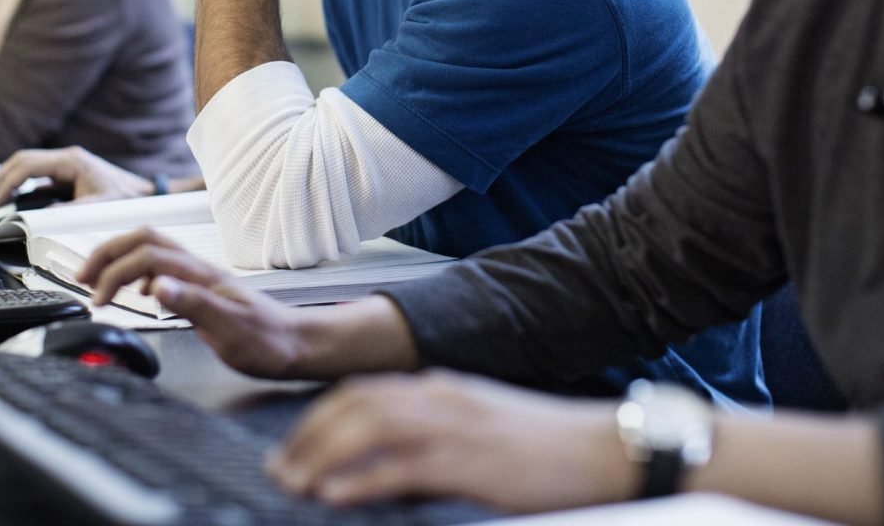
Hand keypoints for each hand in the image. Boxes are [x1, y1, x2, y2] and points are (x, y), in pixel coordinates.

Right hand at [0, 146, 153, 204]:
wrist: (146, 195)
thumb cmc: (126, 199)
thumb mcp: (98, 208)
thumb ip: (69, 212)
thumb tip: (39, 217)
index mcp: (71, 161)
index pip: (27, 165)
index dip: (6, 183)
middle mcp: (66, 158)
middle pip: (21, 161)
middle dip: (1, 181)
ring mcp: (66, 164)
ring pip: (27, 165)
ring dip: (9, 181)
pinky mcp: (67, 174)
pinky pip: (36, 175)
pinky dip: (21, 185)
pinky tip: (13, 200)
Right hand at [74, 227, 311, 377]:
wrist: (296, 345)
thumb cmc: (268, 342)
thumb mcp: (229, 330)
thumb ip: (193, 305)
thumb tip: (157, 285)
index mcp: (202, 276)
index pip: (147, 257)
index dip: (115, 273)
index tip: (97, 298)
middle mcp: (200, 269)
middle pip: (145, 239)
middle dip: (108, 252)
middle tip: (82, 276)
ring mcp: (201, 275)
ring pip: (153, 247)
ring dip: (120, 256)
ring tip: (97, 277)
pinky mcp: (202, 287)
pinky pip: (163, 265)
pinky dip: (138, 270)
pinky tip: (137, 290)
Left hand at [269, 370, 636, 511]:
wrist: (604, 448)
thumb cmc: (545, 447)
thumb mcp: (480, 430)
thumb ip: (436, 435)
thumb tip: (387, 463)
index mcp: (441, 388)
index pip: (363, 393)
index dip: (319, 419)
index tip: (291, 448)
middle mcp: (441, 397)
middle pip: (355, 405)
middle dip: (308, 436)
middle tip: (279, 469)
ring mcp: (455, 427)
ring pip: (369, 429)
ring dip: (322, 456)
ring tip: (294, 482)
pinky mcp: (471, 461)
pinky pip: (403, 467)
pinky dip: (362, 480)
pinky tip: (335, 495)